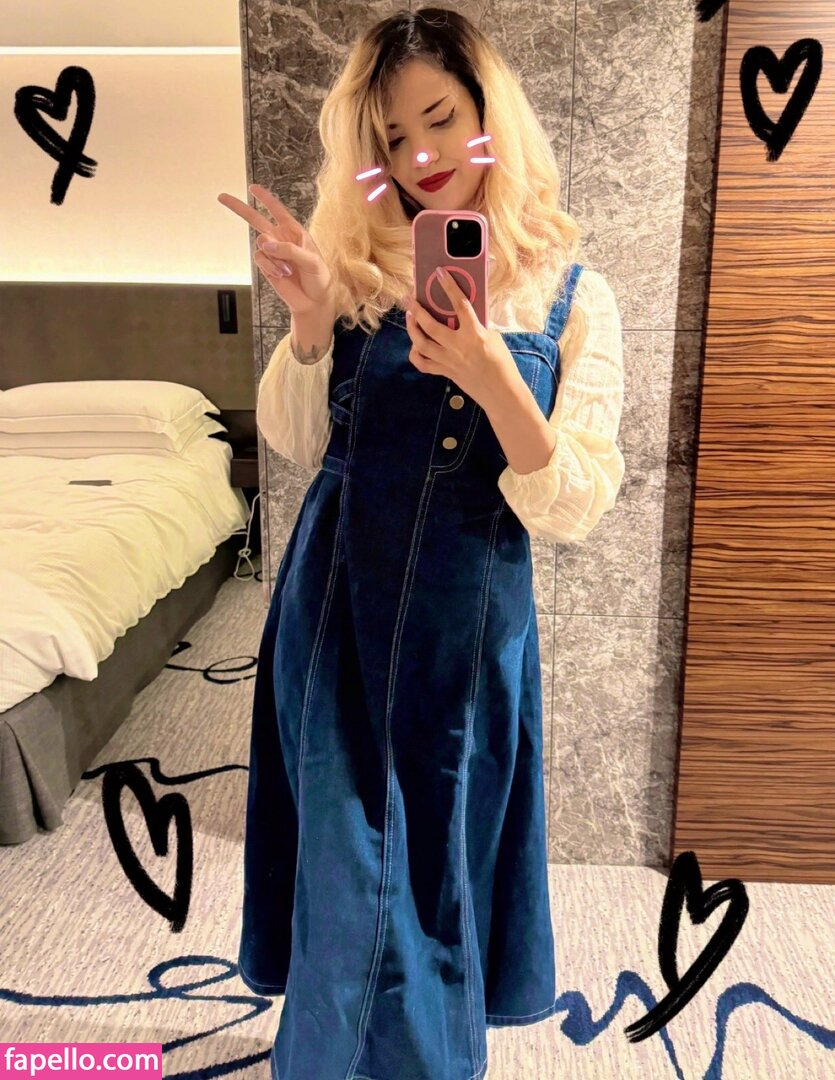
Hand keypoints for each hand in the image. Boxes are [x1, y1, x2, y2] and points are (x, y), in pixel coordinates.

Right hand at [217, 183, 334, 315]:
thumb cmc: (318, 277)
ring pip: (260, 243)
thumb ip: (289, 249)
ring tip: (288, 270)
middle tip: (222, 197)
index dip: (265, 198)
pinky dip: (270, 266)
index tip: (252, 188)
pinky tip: (281, 274)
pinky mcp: (266, 266)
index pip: (277, 210)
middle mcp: (280, 239)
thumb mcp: (311, 260)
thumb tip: (265, 243)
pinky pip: (260, 258)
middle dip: (239, 208)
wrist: (313, 301)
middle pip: (255, 219)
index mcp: (294, 232)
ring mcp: (272, 253)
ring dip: (273, 256)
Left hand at [404, 268, 517, 410]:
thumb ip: (478, 325)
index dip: (449, 286)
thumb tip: (463, 315)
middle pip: (430, 325)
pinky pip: (423, 364)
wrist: (500, 392)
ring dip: (412, 329)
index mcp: (474, 334)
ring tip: (409, 317)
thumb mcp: (494, 338)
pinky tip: (415, 346)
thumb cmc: (502, 363)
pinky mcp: (445, 372)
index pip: (460, 305)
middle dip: (416, 309)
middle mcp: (457, 346)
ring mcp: (448, 361)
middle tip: (409, 298)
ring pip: (421, 344)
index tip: (440, 273)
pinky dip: (416, 354)